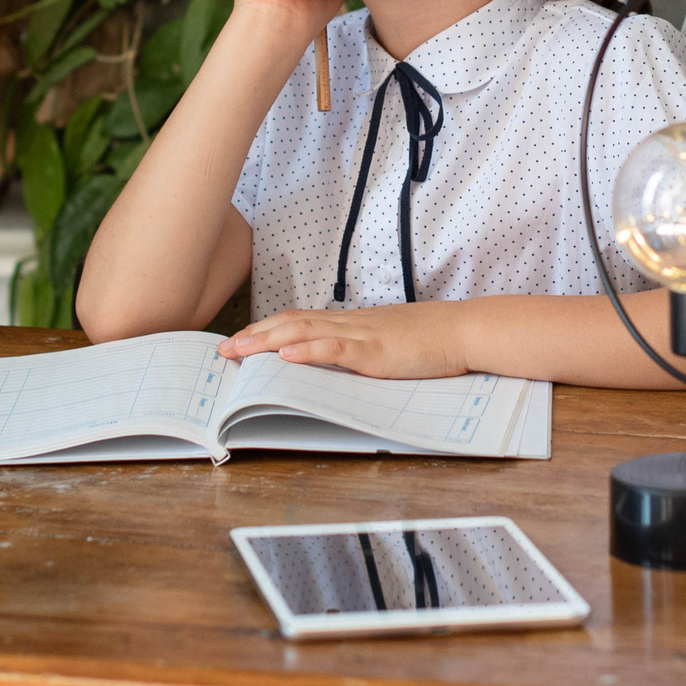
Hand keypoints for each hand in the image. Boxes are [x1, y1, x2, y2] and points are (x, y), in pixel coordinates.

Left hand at [218, 303, 471, 379]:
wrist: (462, 331)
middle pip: (291, 323)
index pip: (299, 321)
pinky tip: (286, 356)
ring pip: (304, 332)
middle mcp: (349, 324)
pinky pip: (336, 349)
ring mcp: (361, 336)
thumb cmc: (430, 341)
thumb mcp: (386, 344)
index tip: (240, 340)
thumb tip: (337, 364)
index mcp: (350, 324)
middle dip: (254, 336)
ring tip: (240, 351)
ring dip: (267, 341)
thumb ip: (360, 351)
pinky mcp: (375, 352)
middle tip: (224, 349)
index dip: (267, 329)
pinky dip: (308, 351)